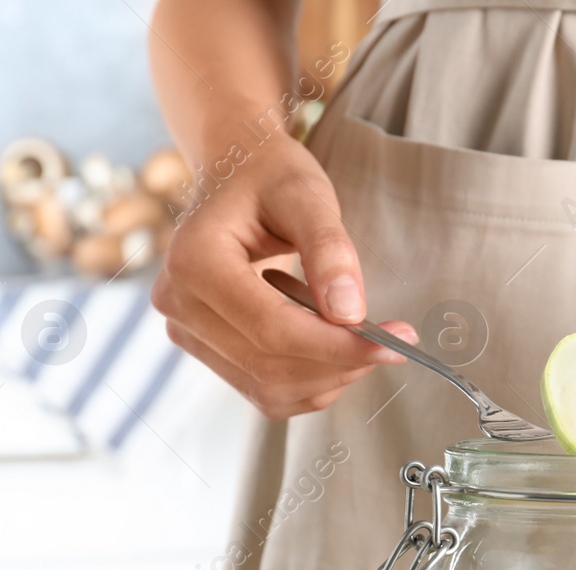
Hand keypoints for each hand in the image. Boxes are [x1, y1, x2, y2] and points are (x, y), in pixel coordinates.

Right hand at [151, 131, 415, 418]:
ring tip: (364, 341)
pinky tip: (334, 350)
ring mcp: (186, 331)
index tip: (395, 343)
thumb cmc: (269, 178)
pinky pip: (263, 390)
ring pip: (268, 388)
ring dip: (328, 377)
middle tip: (392, 342)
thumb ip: (329, 250)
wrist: (235, 174)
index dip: (337, 346)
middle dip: (340, 363)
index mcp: (194, 261)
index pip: (271, 328)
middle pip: (269, 365)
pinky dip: (310, 382)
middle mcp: (179, 303)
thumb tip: (348, 313)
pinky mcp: (205, 349)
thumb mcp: (307, 196)